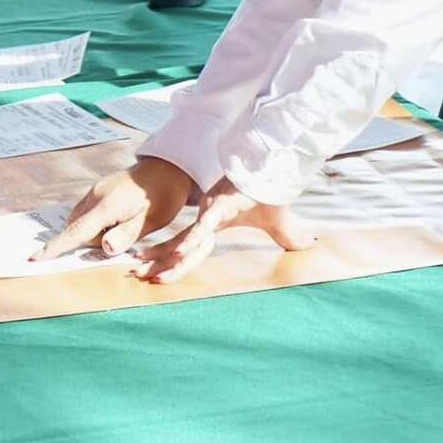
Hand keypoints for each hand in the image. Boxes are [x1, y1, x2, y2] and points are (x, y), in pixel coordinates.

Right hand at [33, 156, 193, 261]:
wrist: (166, 167)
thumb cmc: (162, 197)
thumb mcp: (151, 220)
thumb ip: (127, 234)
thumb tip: (104, 247)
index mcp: (107, 205)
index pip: (76, 232)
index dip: (55, 247)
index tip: (34, 258)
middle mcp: (95, 196)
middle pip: (80, 231)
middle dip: (96, 242)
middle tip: (127, 233)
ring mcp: (94, 191)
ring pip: (82, 223)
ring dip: (97, 232)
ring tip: (126, 224)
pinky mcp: (97, 190)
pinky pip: (87, 214)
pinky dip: (97, 223)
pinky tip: (120, 218)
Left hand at [132, 177, 315, 283]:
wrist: (278, 167)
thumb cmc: (272, 190)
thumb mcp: (279, 223)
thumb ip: (287, 236)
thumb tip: (308, 245)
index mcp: (215, 224)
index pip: (189, 248)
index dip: (172, 262)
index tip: (155, 276)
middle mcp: (208, 219)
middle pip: (179, 247)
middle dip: (157, 262)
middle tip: (134, 275)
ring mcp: (212, 211)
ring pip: (185, 239)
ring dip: (164, 254)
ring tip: (143, 268)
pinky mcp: (220, 204)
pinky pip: (205, 225)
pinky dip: (193, 238)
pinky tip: (179, 251)